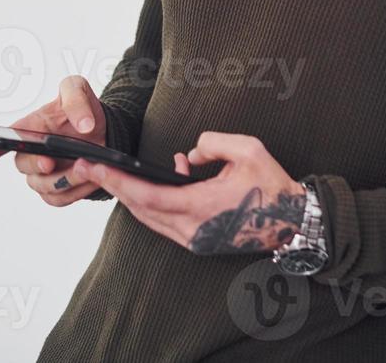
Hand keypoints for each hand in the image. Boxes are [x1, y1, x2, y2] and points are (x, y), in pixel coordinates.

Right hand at [0, 75, 107, 206]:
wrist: (104, 131)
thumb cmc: (83, 109)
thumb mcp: (78, 90)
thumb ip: (76, 101)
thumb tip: (83, 125)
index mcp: (30, 127)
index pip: (5, 138)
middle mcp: (32, 152)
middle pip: (23, 165)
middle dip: (35, 164)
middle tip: (49, 162)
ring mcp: (44, 174)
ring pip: (44, 187)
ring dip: (64, 180)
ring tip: (85, 168)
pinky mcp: (59, 190)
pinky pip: (61, 199)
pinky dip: (77, 191)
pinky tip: (92, 178)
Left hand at [71, 131, 304, 254]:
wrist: (294, 224)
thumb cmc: (273, 187)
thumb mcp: (248, 150)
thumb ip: (213, 143)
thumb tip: (190, 154)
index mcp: (200, 208)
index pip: (146, 196)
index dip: (118, 181)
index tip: (96, 167)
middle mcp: (191, 229)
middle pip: (140, 210)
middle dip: (114, 187)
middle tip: (90, 167)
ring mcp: (194, 240)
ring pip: (149, 218)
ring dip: (131, 196)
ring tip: (115, 173)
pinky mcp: (198, 242)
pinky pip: (164, 222)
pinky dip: (153, 203)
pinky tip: (159, 181)